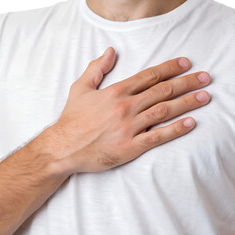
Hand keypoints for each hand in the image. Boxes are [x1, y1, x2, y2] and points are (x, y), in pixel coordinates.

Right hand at [45, 47, 210, 173]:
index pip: (149, 76)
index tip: (186, 65)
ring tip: (204, 97)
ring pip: (164, 111)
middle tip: (205, 78)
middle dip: (186, 83)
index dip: (170, 69)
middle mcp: (125, 107)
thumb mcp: (80, 88)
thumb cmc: (72, 119)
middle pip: (162, 91)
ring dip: (187, 103)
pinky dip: (176, 129)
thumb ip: (96, 68)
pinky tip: (190, 123)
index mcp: (115, 92)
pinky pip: (158, 136)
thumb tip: (111, 52)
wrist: (64, 147)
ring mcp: (129, 127)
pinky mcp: (130, 147)